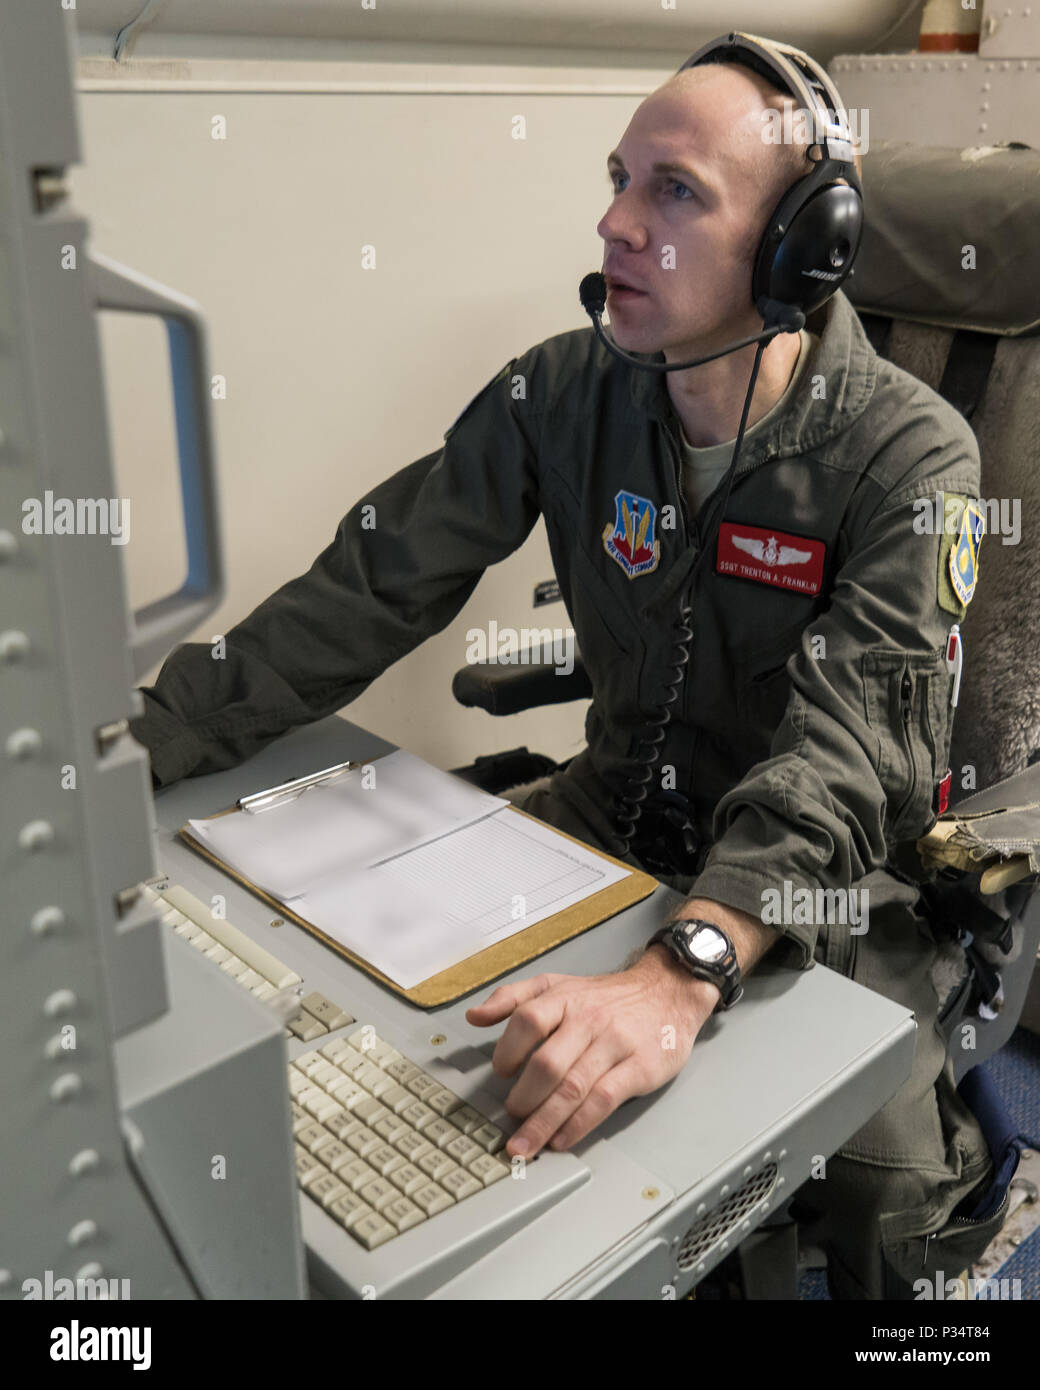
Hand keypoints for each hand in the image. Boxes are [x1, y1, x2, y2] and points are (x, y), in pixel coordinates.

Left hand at [464, 946, 717, 1158]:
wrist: (668, 992)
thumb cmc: (607, 996)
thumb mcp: (559, 984)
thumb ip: (514, 997)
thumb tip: (473, 1017)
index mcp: (565, 997)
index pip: (527, 1020)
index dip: (508, 1049)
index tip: (501, 1072)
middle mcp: (589, 1019)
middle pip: (547, 1062)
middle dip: (524, 1098)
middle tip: (511, 1117)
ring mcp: (615, 1044)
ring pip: (573, 1088)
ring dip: (543, 1122)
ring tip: (524, 1145)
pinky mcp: (638, 1068)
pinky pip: (603, 1100)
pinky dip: (578, 1125)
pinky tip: (561, 1139)